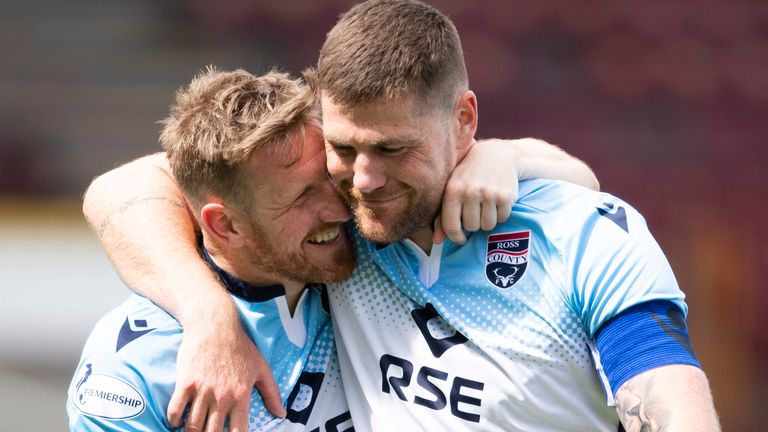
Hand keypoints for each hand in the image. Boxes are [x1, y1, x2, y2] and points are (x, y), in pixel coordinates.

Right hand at [167, 315, 284, 431]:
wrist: (215, 325)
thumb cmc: (240, 347)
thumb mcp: (262, 368)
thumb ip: (272, 393)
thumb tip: (282, 414)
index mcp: (242, 396)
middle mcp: (222, 397)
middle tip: (210, 431)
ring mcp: (202, 390)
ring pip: (192, 426)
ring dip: (192, 431)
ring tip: (194, 428)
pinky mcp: (185, 383)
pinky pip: (175, 411)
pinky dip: (174, 420)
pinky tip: (178, 420)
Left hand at [435, 139, 518, 243]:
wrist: (496, 154)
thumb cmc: (468, 176)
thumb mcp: (452, 190)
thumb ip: (441, 216)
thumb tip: (436, 241)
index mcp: (453, 190)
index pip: (451, 225)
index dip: (455, 237)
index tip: (460, 238)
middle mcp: (471, 191)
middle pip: (472, 227)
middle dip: (473, 224)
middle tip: (475, 212)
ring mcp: (490, 193)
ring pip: (488, 225)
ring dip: (487, 221)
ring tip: (485, 207)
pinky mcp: (506, 196)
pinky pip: (502, 218)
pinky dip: (500, 215)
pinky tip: (496, 202)